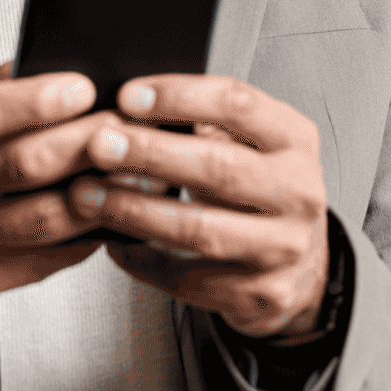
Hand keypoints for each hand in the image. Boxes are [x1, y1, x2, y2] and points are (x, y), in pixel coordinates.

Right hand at [0, 60, 128, 316]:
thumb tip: (57, 60)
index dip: (38, 101)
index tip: (83, 88)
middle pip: (22, 164)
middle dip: (85, 142)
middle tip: (127, 126)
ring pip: (42, 217)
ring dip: (98, 193)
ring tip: (134, 171)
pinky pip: (45, 258)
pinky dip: (86, 235)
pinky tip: (108, 214)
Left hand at [67, 74, 329, 340]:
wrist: (302, 263)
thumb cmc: (259, 188)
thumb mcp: (250, 142)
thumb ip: (203, 120)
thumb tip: (126, 105)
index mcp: (293, 139)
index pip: (237, 104)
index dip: (179, 96)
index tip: (128, 96)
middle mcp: (298, 192)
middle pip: (217, 168)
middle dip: (150, 154)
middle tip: (99, 145)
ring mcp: (284, 248)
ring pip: (199, 229)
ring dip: (135, 210)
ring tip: (88, 195)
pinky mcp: (262, 294)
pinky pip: (189, 278)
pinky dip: (144, 260)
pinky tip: (113, 242)